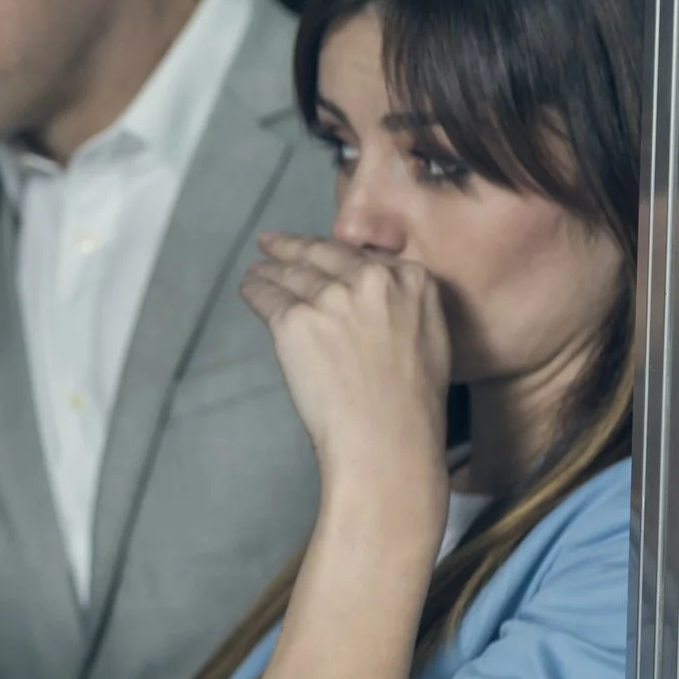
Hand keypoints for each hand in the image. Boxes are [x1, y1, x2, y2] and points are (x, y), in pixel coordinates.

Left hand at [240, 233, 450, 487]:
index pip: (362, 255)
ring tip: (257, 268)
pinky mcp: (294, 320)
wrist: (387, 436)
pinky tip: (249, 287)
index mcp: (412, 279)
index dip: (335, 253)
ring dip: (270, 269)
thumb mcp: (429, 335)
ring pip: (291, 273)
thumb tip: (373, 293)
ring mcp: (329, 298)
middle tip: (272, 243)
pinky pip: (267, 296)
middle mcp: (370, 280)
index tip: (319, 251)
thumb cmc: (413, 401)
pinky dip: (254, 290)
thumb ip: (402, 304)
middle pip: (322, 254)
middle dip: (293, 247)